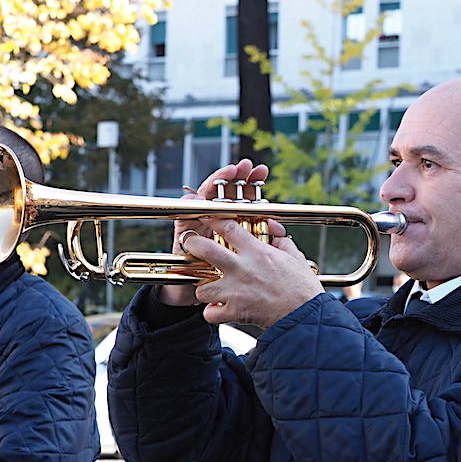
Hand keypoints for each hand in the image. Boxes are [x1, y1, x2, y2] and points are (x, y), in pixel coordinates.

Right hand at [161, 159, 268, 306]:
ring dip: (214, 182)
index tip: (261, 170)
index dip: (251, 183)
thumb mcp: (250, 262)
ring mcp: (198, 224)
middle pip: (224, 191)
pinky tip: (198, 195)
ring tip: (226, 173)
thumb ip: (267, 244)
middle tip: (245, 165)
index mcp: (233, 225)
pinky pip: (184, 213)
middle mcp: (214, 221)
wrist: (199, 296)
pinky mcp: (182, 232)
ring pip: (205, 196)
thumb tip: (278, 228)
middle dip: (235, 176)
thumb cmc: (227, 281)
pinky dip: (190, 203)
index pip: (242, 197)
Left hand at [180, 218, 324, 327]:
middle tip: (191, 244)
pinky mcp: (235, 312)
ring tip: (211, 287)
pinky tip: (220, 309)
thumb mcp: (295, 257)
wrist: (305, 314)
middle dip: (192, 243)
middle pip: (204, 249)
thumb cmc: (302, 288)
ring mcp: (235, 291)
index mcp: (256, 252)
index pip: (228, 227)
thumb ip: (281, 242)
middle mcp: (241, 268)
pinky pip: (210, 313)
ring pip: (202, 287)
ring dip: (204, 288)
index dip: (213, 219)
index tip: (206, 217)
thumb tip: (276, 233)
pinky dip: (213, 313)